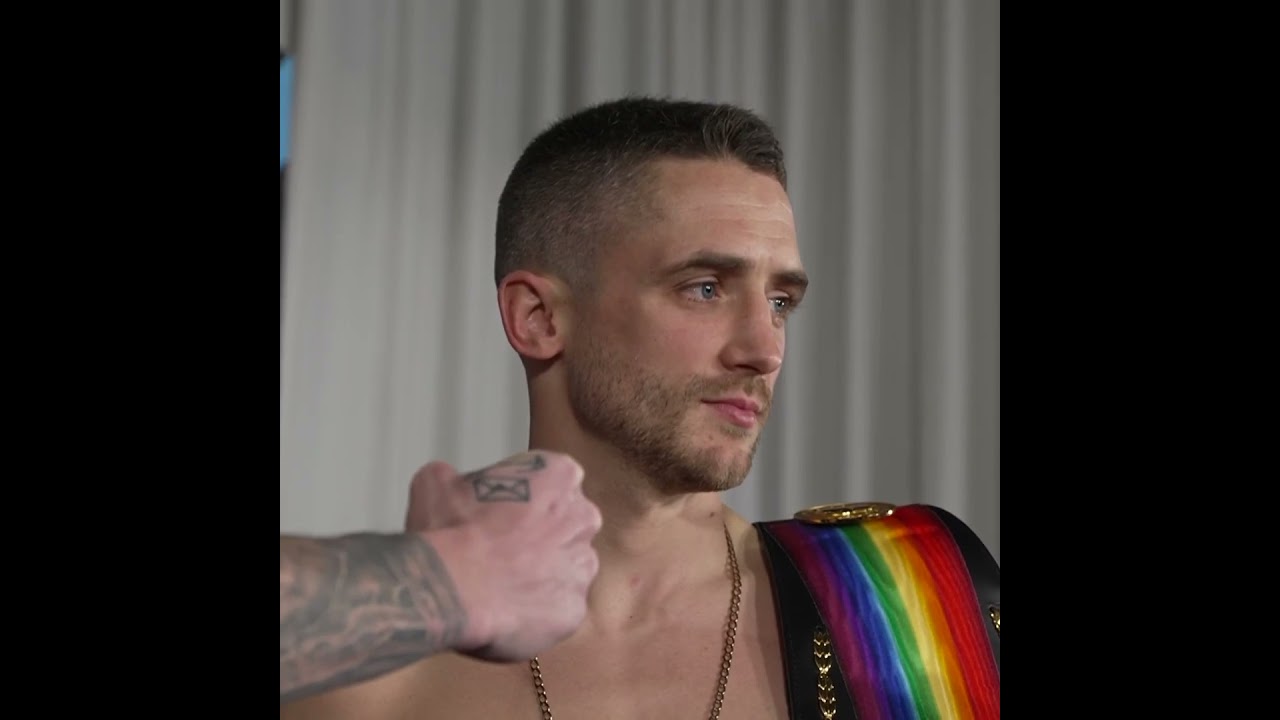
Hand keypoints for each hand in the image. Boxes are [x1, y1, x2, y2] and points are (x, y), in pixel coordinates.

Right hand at [405, 451, 601, 660]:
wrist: (453, 588)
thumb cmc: (451, 531)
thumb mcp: (436, 482)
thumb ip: (453, 476)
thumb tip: (447, 482)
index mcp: (560, 475)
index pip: (551, 480)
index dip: (522, 497)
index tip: (499, 512)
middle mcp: (583, 517)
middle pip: (567, 523)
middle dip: (540, 534)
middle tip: (503, 548)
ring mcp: (583, 565)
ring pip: (566, 567)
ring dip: (542, 572)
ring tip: (503, 581)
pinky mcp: (575, 607)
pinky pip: (559, 607)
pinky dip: (538, 609)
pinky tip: (509, 607)